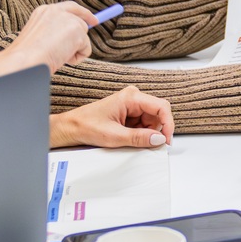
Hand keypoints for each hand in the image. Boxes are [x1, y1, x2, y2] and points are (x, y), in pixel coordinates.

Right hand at [11, 1, 96, 70]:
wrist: (25, 61)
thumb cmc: (27, 57)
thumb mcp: (39, 40)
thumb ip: (55, 33)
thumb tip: (74, 40)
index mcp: (44, 11)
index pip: (68, 8)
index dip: (82, 13)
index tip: (93, 20)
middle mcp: (56, 11)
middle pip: (80, 20)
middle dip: (86, 29)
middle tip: (87, 34)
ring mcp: (68, 19)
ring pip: (83, 37)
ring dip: (73, 50)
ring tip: (56, 56)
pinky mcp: (77, 30)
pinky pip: (86, 49)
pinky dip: (76, 58)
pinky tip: (61, 59)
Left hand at [50, 86, 173, 149]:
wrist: (72, 128)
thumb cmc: (87, 125)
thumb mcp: (115, 136)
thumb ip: (139, 138)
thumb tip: (158, 139)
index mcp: (131, 97)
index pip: (161, 107)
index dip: (168, 124)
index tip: (166, 139)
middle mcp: (133, 98)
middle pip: (158, 114)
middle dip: (155, 131)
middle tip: (149, 144)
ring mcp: (132, 105)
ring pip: (152, 121)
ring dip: (147, 133)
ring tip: (130, 140)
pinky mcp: (129, 114)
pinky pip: (144, 124)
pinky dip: (141, 134)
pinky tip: (128, 138)